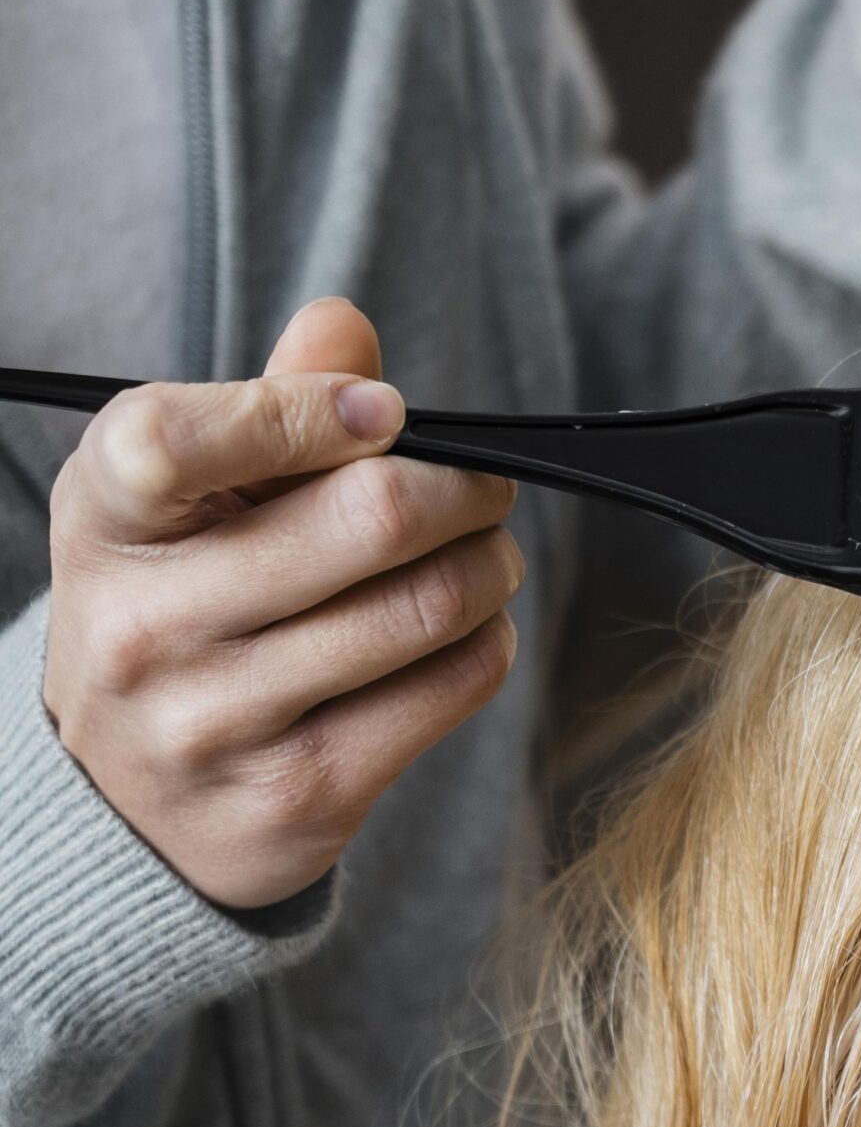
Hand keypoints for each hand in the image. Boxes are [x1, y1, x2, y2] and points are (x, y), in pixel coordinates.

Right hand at [43, 299, 523, 911]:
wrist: (131, 803)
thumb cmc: (178, 613)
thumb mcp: (187, 504)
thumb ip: (267, 405)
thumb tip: (341, 323)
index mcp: (104, 522)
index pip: (174, 438)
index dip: (306, 408)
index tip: (382, 413)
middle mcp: (143, 627)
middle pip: (367, 518)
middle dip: (463, 490)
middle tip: (482, 488)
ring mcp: (216, 721)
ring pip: (426, 606)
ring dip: (489, 567)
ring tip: (486, 557)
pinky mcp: (298, 793)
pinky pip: (448, 689)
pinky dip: (486, 643)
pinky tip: (469, 631)